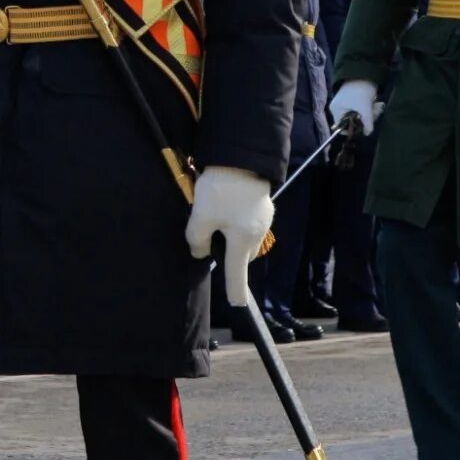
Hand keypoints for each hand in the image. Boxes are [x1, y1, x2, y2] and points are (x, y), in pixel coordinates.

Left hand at [185, 166, 275, 307]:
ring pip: (243, 236)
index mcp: (243, 241)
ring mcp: (262, 217)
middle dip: (229, 256)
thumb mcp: (201, 217)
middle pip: (241, 254)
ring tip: (212, 216)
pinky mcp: (261, 202)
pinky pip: (247, 220)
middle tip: (208, 242)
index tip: (237, 304)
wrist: (243, 155)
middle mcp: (257, 232)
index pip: (237, 274)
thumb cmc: (222, 190)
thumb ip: (197, 239)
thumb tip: (200, 251)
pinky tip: (224, 204)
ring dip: (230, 234)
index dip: (235, 291)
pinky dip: (235, 220)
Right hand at [328, 79, 379, 136]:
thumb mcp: (365, 108)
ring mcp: (345, 104)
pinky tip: (375, 104)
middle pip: (352, 122)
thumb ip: (367, 123)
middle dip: (365, 119)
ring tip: (377, 106)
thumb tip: (367, 133)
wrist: (364, 72)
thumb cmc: (360, 91)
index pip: (342, 128)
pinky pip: (360, 110)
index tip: (364, 126)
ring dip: (369, 113)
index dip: (354, 129)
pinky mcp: (352, 100)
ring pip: (358, 116)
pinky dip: (368, 108)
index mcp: (336, 110)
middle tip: (374, 113)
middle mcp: (338, 108)